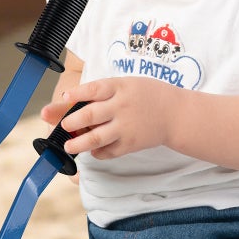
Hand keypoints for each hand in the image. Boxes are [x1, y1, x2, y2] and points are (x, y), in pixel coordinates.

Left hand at [40, 76, 177, 158]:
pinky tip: (93, 150)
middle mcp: (121, 107)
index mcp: (119, 87)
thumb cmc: (146, 95)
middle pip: (90, 115)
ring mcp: (126, 127)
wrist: (175, 113)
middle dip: (72, 122)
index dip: (77, 94)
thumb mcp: (125, 85)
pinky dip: (98, 153)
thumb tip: (67, 100)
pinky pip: (109, 152)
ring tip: (68, 146)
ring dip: (79, 143)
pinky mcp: (130, 144)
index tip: (64, 97)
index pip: (94, 89)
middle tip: (63, 126)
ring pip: (96, 138)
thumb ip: (100, 93)